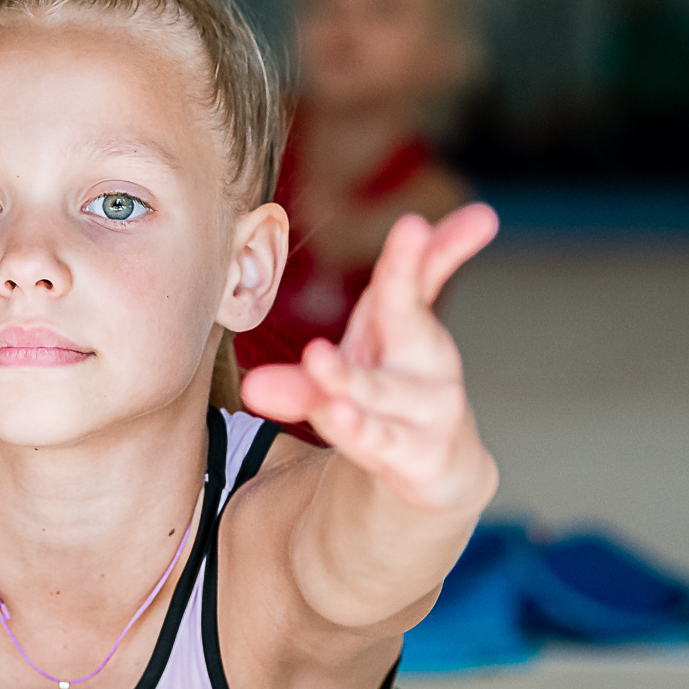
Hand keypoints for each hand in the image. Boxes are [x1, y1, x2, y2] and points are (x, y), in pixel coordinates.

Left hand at [240, 203, 498, 516]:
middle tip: (412, 227)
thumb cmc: (387, 401)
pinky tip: (336, 415)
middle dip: (405, 271)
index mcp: (406, 329)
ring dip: (349, 378)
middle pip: (410, 313)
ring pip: (382, 392)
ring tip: (317, 359)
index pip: (413, 279)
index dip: (420, 249)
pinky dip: (358, 429)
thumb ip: (306, 380)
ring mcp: (430, 410)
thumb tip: (252, 390)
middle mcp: (425, 363)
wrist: (436, 468)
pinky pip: (382, 441)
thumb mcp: (352, 379)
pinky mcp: (421, 456)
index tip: (419, 220)